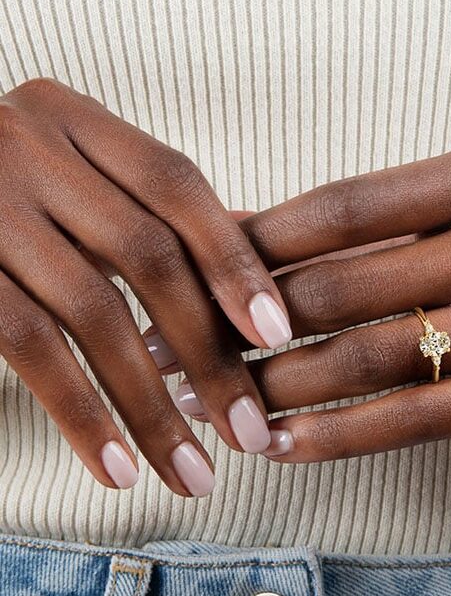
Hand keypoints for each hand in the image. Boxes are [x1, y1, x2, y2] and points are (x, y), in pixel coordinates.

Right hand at [0, 79, 291, 494]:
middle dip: (208, 352)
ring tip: (193, 475)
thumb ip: (151, 217)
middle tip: (250, 432)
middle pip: (147, 254)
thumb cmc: (1, 197)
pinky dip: (82, 414)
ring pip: (92, 311)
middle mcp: (26, 146)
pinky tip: (118, 469)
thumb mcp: (69, 180)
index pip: (175, 185)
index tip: (278, 334)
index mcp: (72, 120)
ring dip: (152, 406)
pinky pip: (28, 347)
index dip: (232, 258)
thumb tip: (256, 282)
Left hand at [174, 138, 450, 462]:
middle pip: (341, 288)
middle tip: (168, 343)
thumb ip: (381, 208)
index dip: (255, 240)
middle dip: (240, 322)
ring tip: (209, 401)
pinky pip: (414, 421)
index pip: (342, 209)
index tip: (188, 267)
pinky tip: (281, 444)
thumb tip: (249, 230)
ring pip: (367, 361)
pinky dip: (338, 436)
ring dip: (273, 387)